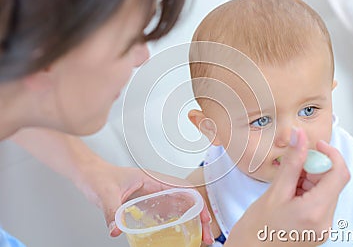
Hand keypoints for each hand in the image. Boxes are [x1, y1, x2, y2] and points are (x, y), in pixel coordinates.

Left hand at [75, 159, 214, 244]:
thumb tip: (117, 230)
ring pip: (177, 206)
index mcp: (151, 179)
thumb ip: (112, 211)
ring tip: (197, 237)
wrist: (89, 174)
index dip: (196, 202)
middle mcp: (155, 186)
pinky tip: (178, 232)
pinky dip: (176, 222)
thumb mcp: (105, 193)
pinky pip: (165, 212)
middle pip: (184, 200)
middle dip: (198, 216)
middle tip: (204, 235)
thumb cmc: (99, 176)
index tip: (204, 217)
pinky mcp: (145, 202)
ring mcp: (151, 194)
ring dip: (189, 220)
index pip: (182, 189)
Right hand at [226, 128, 349, 246]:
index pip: (339, 174)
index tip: (314, 144)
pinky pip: (320, 202)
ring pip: (326, 191)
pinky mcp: (318, 230)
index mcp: (316, 212)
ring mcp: (323, 228)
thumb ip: (291, 162)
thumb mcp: (274, 191)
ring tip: (286, 184)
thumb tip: (299, 137)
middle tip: (292, 165)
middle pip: (332, 182)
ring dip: (309, 179)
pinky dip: (307, 191)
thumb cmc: (255, 229)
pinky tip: (289, 193)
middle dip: (315, 167)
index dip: (330, 154)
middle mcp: (325, 222)